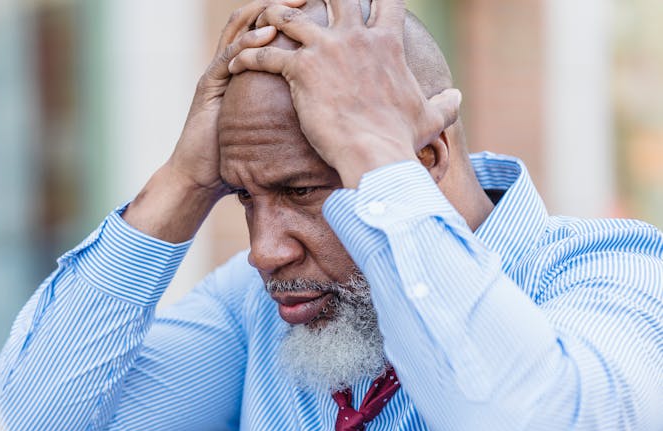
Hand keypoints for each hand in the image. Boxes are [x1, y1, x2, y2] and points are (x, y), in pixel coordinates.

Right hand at [123, 0, 300, 241]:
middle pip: (254, 19)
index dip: (291, 14)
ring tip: (292, 5)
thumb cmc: (237, 158)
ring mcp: (217, 72)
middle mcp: (231, 64)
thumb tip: (333, 115)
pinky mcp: (208, 86)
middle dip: (281, 3)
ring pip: (239, 28)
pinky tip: (268, 36)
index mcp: (247, 70)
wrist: (201, 178)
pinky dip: (247, 43)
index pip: (268, 29)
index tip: (319, 8)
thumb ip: (292, 114)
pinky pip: (227, 56)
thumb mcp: (273, 129)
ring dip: (265, 12)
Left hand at [227, 0, 461, 187]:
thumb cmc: (400, 140)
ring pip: (289, 16)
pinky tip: (234, 65)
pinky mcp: (301, 69)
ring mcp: (327, 49)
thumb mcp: (430, 118)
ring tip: (259, 22)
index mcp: (387, 42)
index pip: (384, 0)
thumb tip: (458, 97)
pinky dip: (246, 57)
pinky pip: (265, 54)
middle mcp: (356, 36)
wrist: (374, 154)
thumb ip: (445, 104)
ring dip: (271, 17)